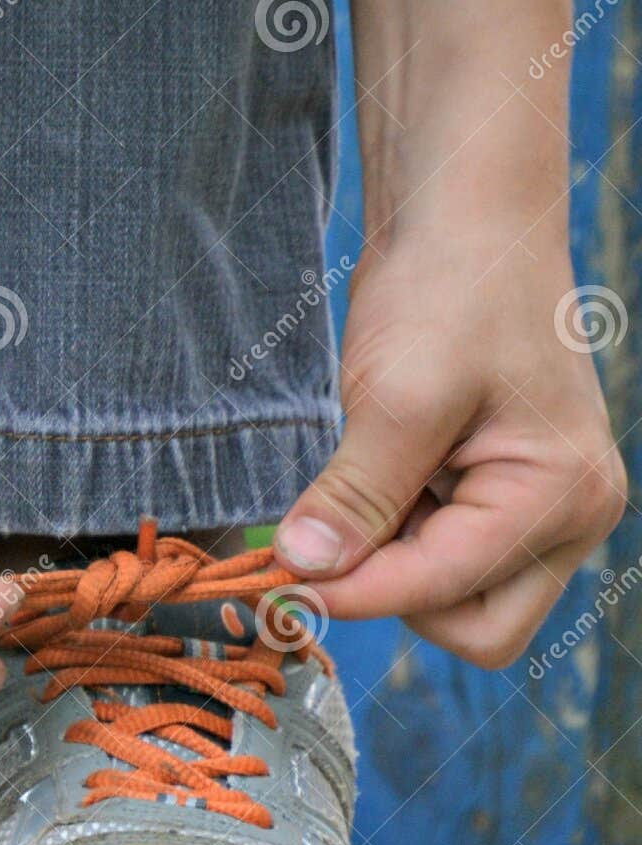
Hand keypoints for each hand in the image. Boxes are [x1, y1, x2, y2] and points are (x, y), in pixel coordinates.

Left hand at [273, 229, 625, 668]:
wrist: (467, 218)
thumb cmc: (451, 288)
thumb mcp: (397, 396)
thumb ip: (355, 495)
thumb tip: (303, 569)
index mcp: (561, 495)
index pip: (444, 592)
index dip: (355, 592)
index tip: (278, 583)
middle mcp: (566, 516)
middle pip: (472, 627)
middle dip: (394, 593)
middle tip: (331, 530)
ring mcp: (535, 509)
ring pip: (450, 597)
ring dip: (387, 562)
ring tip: (360, 475)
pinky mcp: (496, 494)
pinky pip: (438, 553)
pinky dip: (391, 534)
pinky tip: (372, 472)